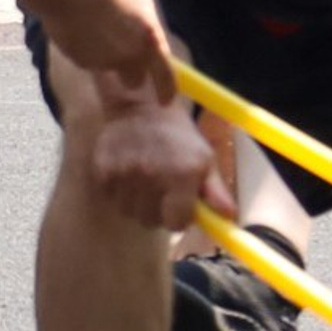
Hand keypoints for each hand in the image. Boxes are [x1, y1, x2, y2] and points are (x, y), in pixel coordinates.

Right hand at [37, 0, 175, 97]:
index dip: (167, 90)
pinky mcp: (79, 61)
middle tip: (124, 52)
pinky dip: (88, 50)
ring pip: (109, 67)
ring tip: (97, 26)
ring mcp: (101, 62)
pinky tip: (81, 28)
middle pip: (134, 80)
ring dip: (107, 55)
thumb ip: (146, 25)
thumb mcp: (140, 1)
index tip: (165, 101)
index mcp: (149, 40)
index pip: (164, 75)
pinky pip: (89, 60)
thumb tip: (149, 37)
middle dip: (131, 72)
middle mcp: (127, 57)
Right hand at [88, 95, 227, 231]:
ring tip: (145, 182)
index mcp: (181, 175)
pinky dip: (121, 194)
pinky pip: (112, 200)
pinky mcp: (103, 173)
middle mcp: (151, 177)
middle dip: (158, 212)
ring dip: (138, 204)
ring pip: (130, 212)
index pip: (176, 223)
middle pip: (151, 221)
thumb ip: (215, 191)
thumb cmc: (179, 135)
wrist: (142, 107)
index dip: (179, 218)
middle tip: (162, 192)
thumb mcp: (204, 158)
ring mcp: (124, 176)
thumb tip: (229, 217)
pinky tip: (129, 175)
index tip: (179, 208)